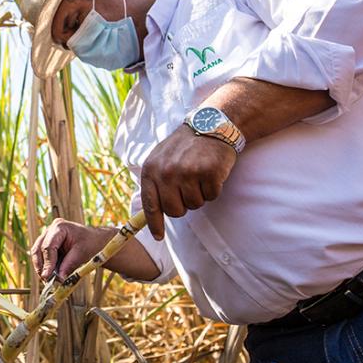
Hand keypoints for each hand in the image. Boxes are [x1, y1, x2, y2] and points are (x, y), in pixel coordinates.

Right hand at [31, 220, 115, 281]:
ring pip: (37, 253)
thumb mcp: (82, 254)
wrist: (96, 241)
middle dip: (41, 266)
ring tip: (47, 281)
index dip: (47, 263)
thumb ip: (69, 265)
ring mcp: (48, 236)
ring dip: (41, 267)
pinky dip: (45, 267)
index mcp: (59, 227)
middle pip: (38, 249)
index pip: (48, 246)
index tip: (48, 277)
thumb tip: (58, 279)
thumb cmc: (92, 243)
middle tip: (46, 280)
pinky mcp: (48, 245)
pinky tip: (50, 276)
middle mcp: (50, 230)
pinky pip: (42, 257)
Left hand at [141, 125, 236, 240]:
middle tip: (188, 188)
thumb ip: (154, 183)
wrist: (210, 125)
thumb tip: (149, 215)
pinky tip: (211, 172)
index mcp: (151, 169)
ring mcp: (188, 172)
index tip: (158, 237)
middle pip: (175, 211)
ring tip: (199, 175)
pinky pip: (211, 196)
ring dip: (200, 195)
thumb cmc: (184, 146)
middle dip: (183, 205)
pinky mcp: (209, 173)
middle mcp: (167, 172)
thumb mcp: (160, 159)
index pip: (151, 205)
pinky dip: (213, 188)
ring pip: (195, 205)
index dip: (155, 224)